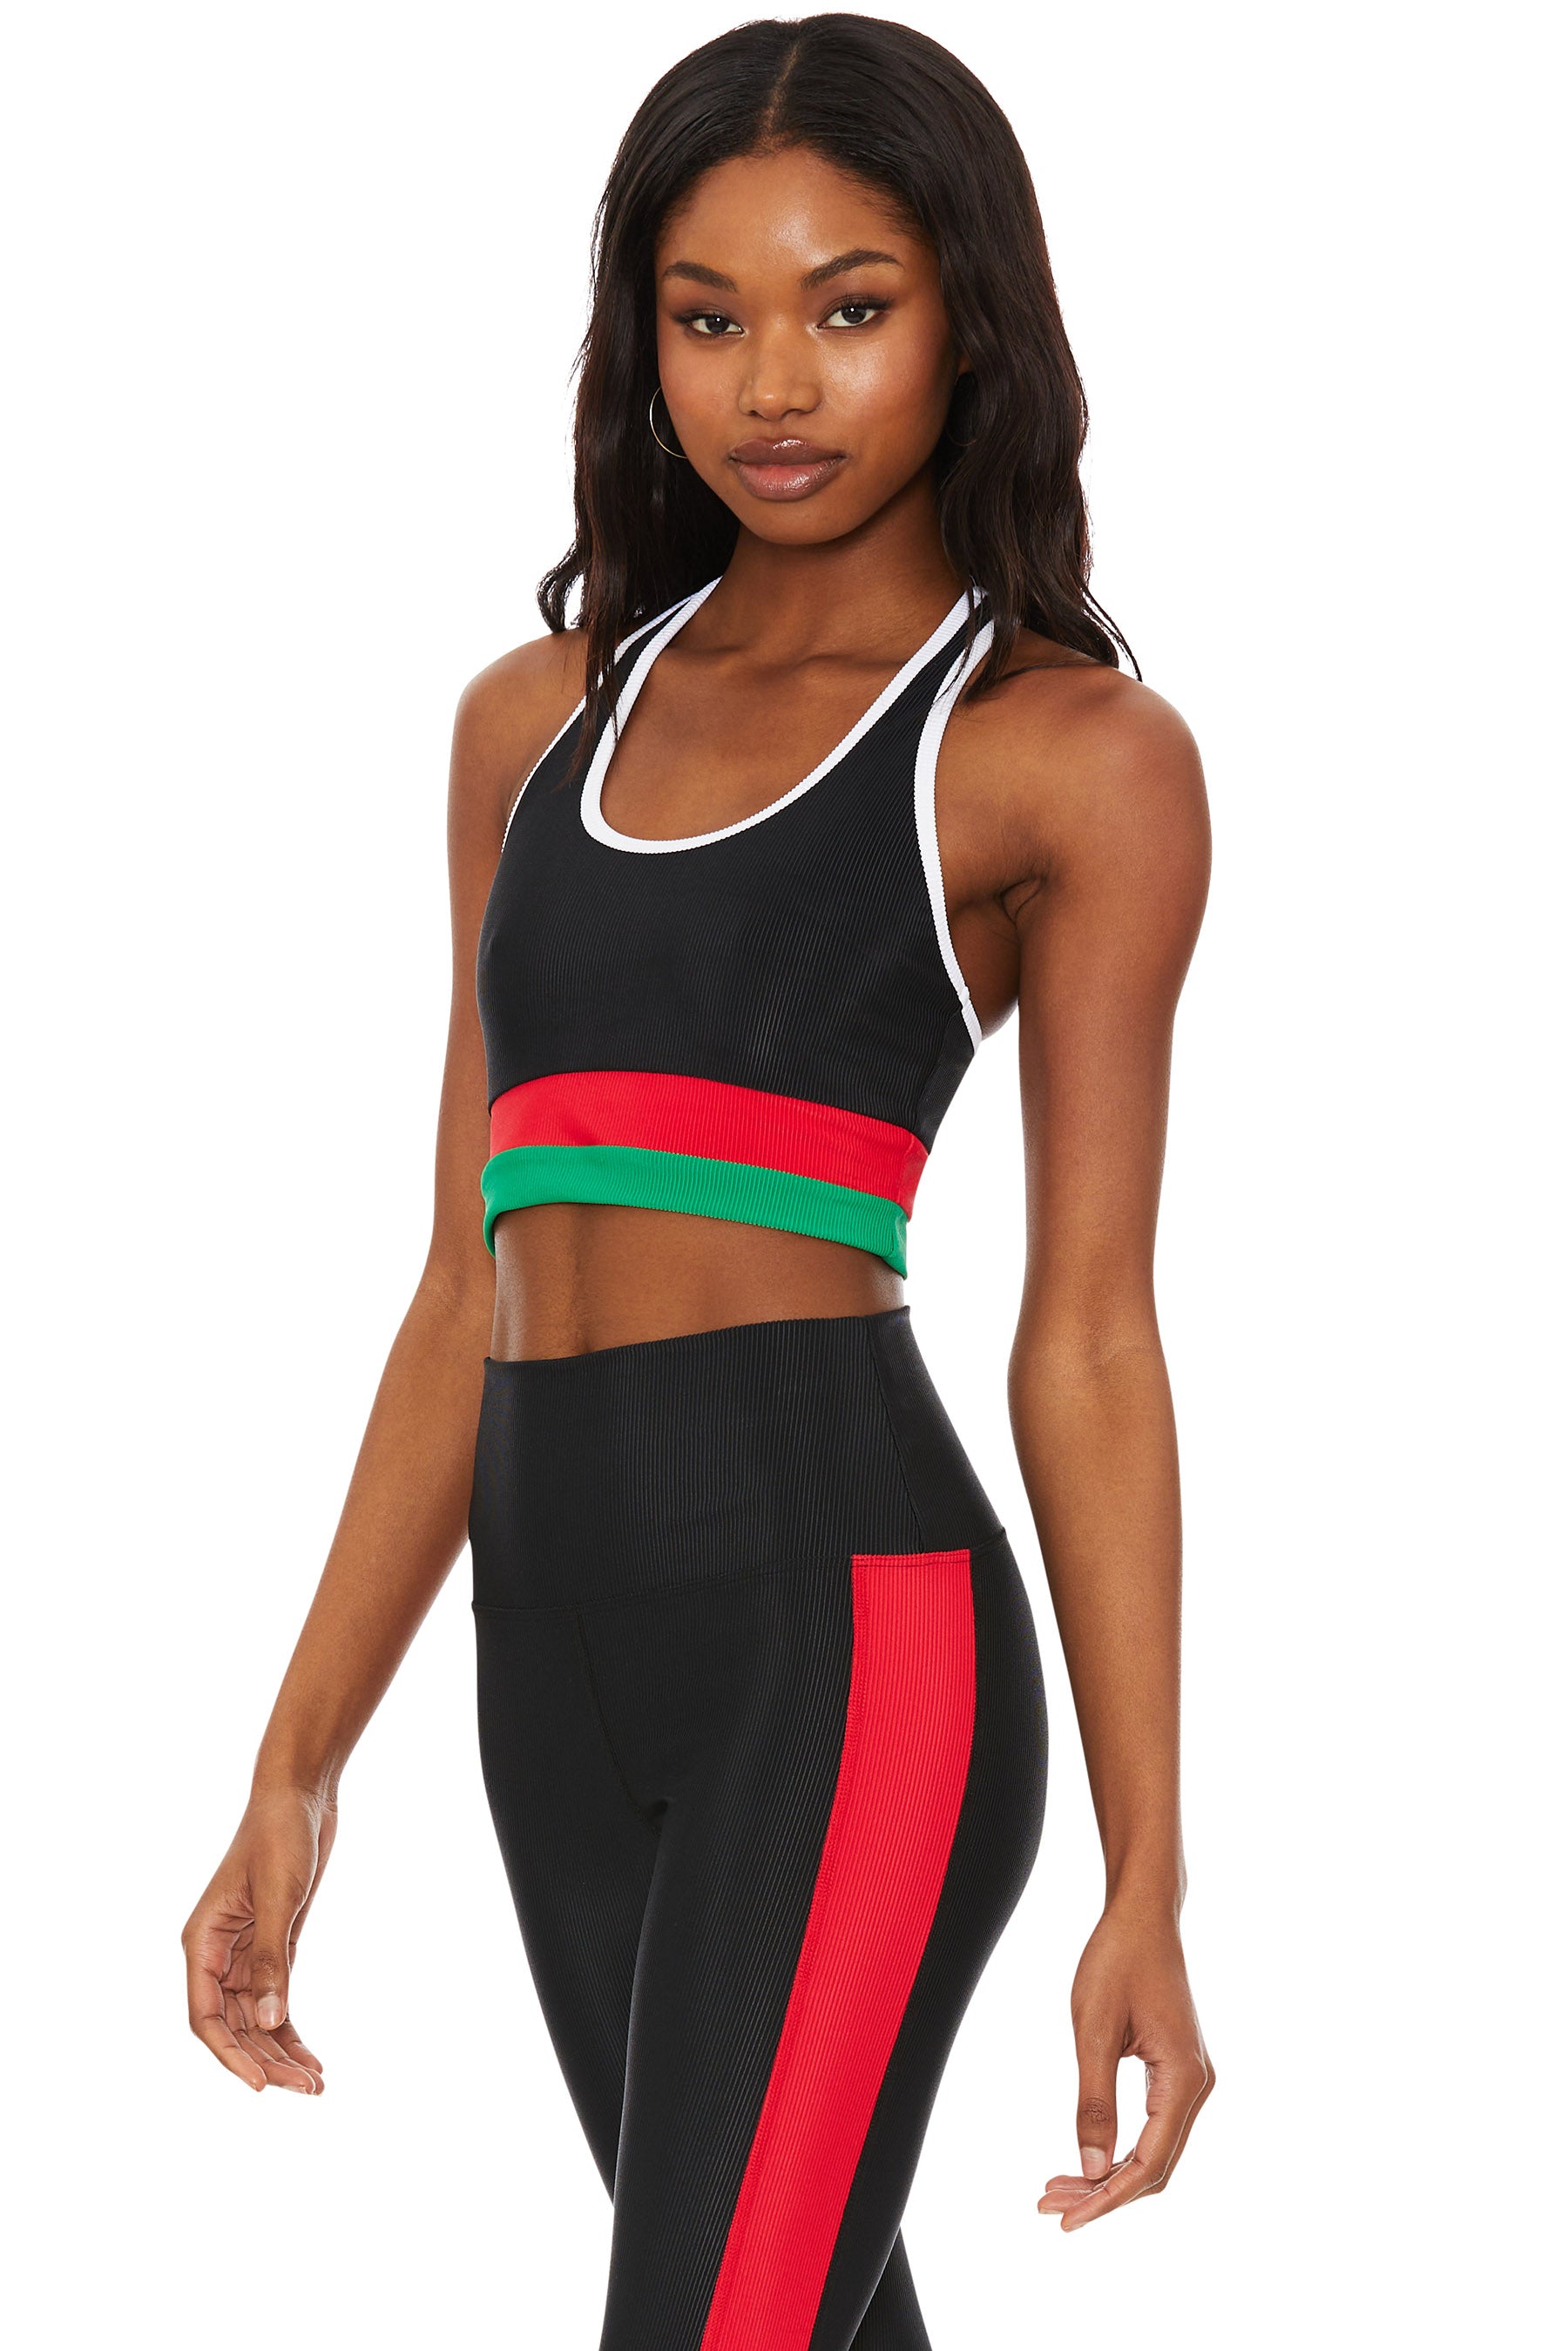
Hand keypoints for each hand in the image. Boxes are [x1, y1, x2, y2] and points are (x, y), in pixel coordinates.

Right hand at [181, 1784, 335, 2093]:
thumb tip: (271, 2022)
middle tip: (307, 2089)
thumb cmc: (280, 1835)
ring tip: (316, 2084)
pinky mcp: (273, 1946)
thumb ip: (272, 1960)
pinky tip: (312, 2058)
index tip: (261, 2085)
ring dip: (282, 2052)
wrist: (301, 1794)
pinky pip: (277, 1999)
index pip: (206, 2016)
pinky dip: (291, 2028)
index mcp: (202, 1942)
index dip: (230, 2055)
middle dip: (265, 2060)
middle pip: (234, 2026)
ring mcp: (245, 1953)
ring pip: (257, 2019)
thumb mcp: (278, 1896)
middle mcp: (218, 1954)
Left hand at [1038, 1897, 1212, 2229]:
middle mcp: (1197, 2086)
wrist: (1142, 1914)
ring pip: (1153, 2150)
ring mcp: (1190, 2079)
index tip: (1066, 2220)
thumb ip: (1094, 2102)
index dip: (1107, 2199)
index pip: (1148, 2164)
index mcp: (1184, 2080)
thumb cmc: (1117, 1961)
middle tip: (1048, 2206)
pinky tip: (1084, 2158)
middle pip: (1155, 2167)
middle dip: (1103, 2194)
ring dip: (1109, 2175)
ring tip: (1056, 2189)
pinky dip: (1119, 2148)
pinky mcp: (1176, 2071)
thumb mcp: (1094, 2030)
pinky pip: (1152, 2126)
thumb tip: (1090, 2171)